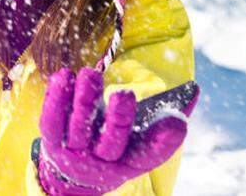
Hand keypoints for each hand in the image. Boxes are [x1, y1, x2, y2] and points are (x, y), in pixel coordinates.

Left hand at [34, 67, 200, 194]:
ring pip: (79, 129)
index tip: (177, 122)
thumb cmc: (118, 142)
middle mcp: (104, 160)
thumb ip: (168, 111)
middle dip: (119, 119)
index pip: (151, 154)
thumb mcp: (142, 130)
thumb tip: (194, 89)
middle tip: (125, 93)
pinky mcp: (52, 140)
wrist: (76, 171)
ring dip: (85, 101)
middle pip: (112, 143)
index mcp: (132, 160)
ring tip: (91, 74)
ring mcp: (76, 152)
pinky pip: (51, 121)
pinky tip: (63, 76)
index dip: (164, 141)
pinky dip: (56, 100)